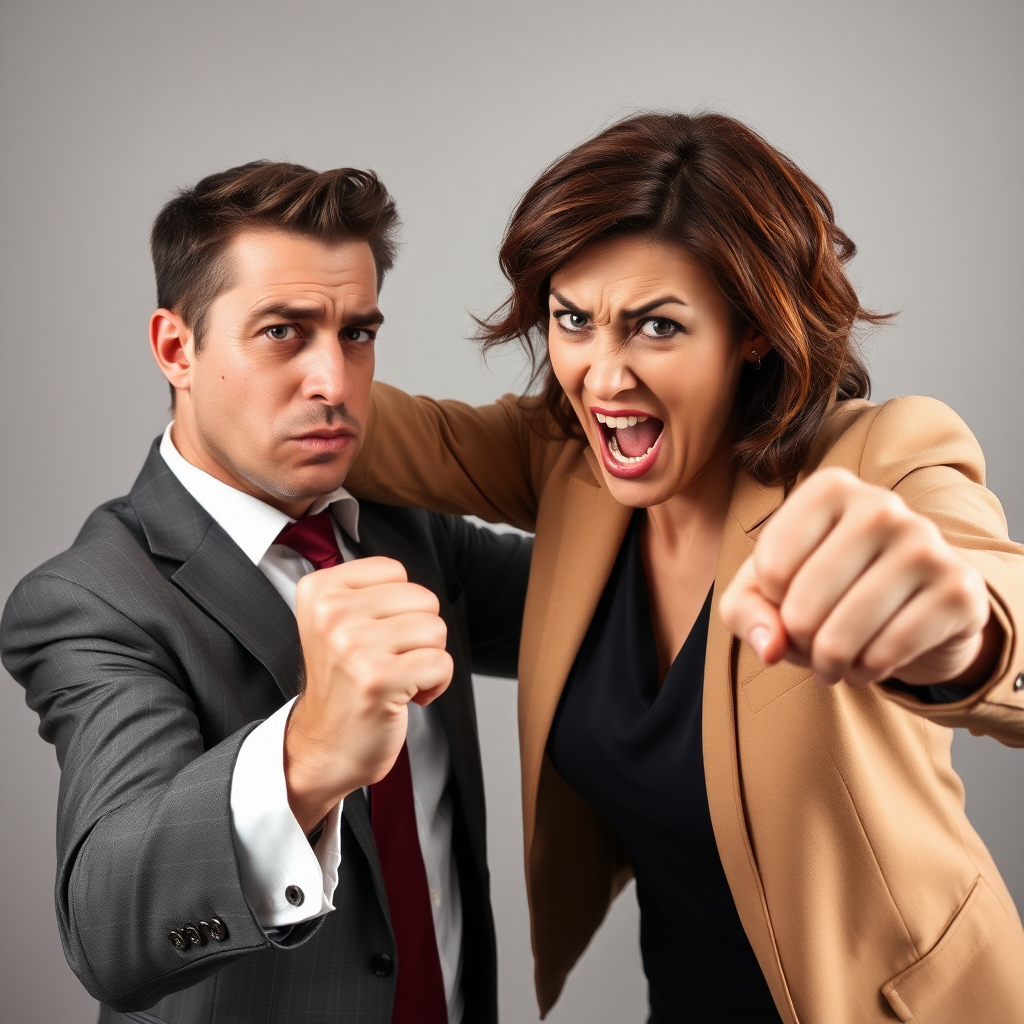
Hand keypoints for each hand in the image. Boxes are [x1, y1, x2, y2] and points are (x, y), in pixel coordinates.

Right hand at [283, 556, 452, 831]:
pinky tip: (410, 695)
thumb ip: (368, 590)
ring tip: (399, 676)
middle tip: (391, 659)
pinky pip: (442, 663)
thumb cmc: (343, 683)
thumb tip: (414, 578)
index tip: (378, 634)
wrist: (324, 747)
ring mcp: (352, 647)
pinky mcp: (377, 680)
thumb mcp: (335, 621)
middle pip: (422, 598)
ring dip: (428, 659)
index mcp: (319, 590)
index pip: (395, 571)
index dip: (400, 605)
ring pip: (436, 629)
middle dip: (419, 632)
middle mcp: (331, 614)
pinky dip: (437, 683)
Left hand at [719, 467, 995, 688]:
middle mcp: (881, 505)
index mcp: (830, 489)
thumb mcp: (767, 591)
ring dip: (828, 664)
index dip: (769, 602)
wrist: (912, 605)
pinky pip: (889, 650)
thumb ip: (745, 612)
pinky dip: (867, 671)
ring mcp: (926, 544)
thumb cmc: (824, 589)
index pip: (771, 566)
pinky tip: (866, 666)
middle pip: (802, 604)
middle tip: (807, 647)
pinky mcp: (959, 589)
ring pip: (843, 632)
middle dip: (796, 642)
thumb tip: (769, 647)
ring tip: (831, 664)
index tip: (786, 601)